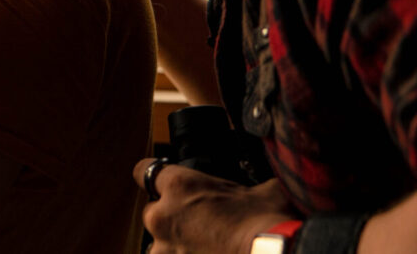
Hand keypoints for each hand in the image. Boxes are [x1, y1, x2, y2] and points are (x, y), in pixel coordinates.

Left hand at [133, 158, 297, 253]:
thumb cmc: (272, 225)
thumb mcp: (266, 192)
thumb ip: (253, 186)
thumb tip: (269, 186)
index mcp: (179, 187)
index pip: (144, 172)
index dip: (155, 179)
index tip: (162, 185)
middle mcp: (162, 216)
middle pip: (152, 214)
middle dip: (172, 220)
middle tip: (201, 227)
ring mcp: (164, 250)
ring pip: (159, 246)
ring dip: (176, 247)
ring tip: (206, 248)